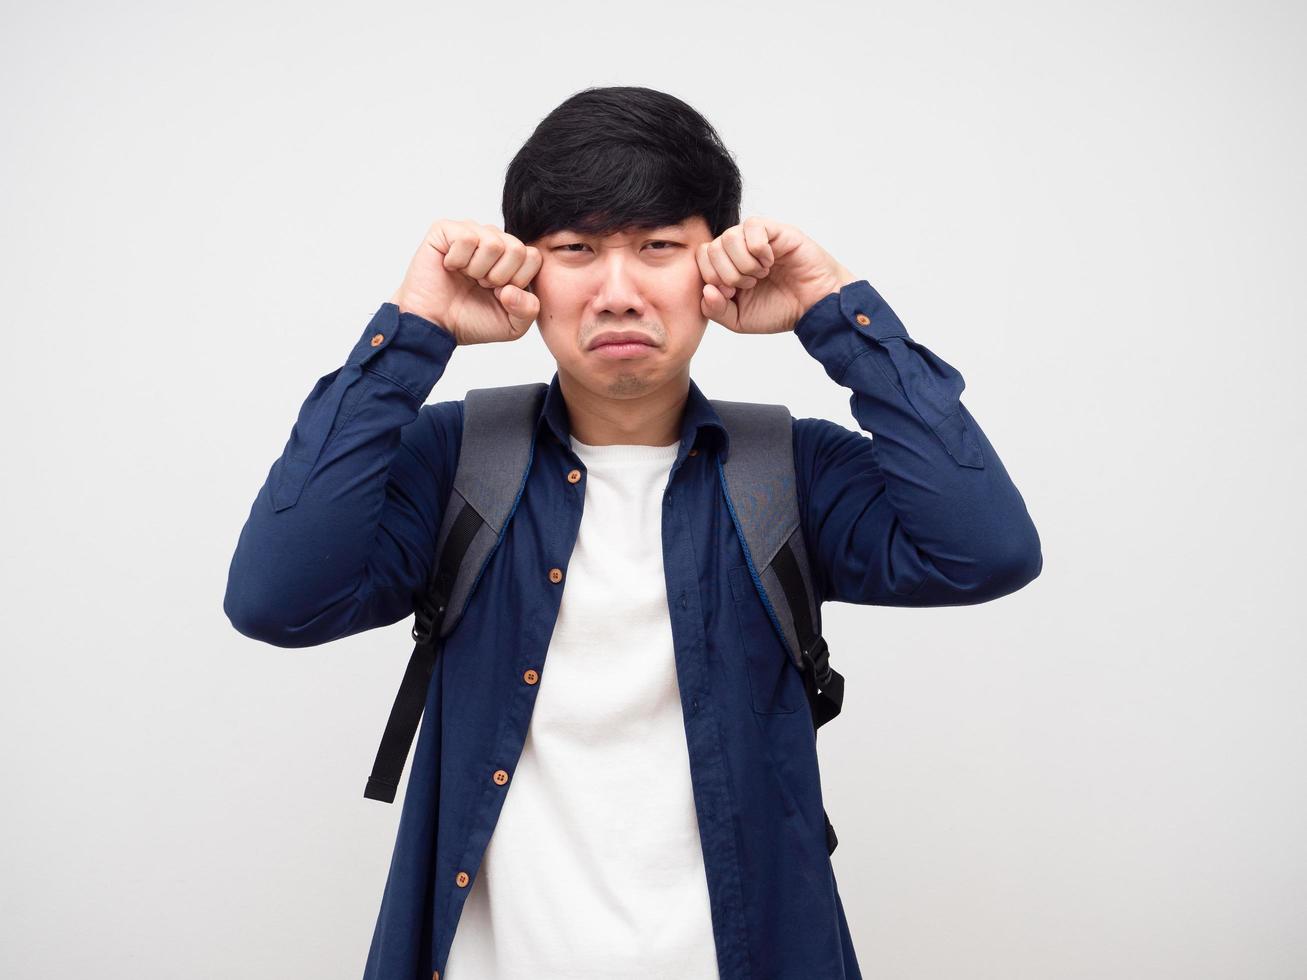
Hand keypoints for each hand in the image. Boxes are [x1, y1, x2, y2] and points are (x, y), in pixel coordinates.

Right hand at [390, 219, 542, 344]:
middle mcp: (493, 240)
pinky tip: (450, 267)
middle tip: (480, 285)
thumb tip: (513, 288)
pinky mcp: (445, 230)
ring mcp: (470, 232)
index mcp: (512, 259)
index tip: (499, 293)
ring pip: (493, 243)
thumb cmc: (470, 321)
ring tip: (466, 276)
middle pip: (517, 248)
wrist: (434, 325)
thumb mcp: (512, 326)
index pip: (533, 257)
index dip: (518, 281)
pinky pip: (466, 238)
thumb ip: (529, 310)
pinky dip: (457, 261)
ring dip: (477, 270)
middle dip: (499, 277)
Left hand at [695, 216, 856, 333]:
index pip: (701, 258)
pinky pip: (752, 227)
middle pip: (711, 248)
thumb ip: (715, 310)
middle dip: (728, 274)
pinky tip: (771, 261)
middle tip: (750, 285)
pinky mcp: (776, 230)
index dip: (711, 278)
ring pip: (729, 237)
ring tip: (761, 274)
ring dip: (744, 264)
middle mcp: (739, 248)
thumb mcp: (739, 320)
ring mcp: (756, 238)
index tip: (732, 294)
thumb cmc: (779, 310)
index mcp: (726, 266)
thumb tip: (706, 290)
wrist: (814, 307)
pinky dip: (758, 251)